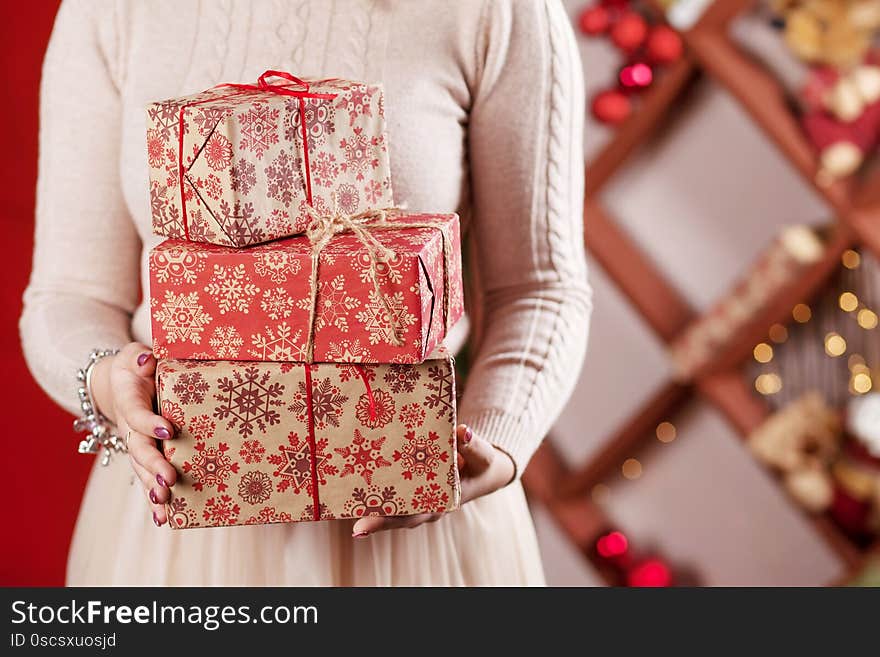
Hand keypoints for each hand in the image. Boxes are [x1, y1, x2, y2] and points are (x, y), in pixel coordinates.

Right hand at [91, 342, 176, 525]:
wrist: (121, 384)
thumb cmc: (137, 367)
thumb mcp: (135, 355)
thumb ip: (140, 358)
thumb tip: (148, 360)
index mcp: (129, 400)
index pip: (137, 413)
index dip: (149, 421)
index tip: (168, 428)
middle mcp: (129, 427)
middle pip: (139, 449)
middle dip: (153, 465)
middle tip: (169, 479)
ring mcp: (136, 445)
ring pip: (141, 470)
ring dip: (151, 487)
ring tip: (164, 502)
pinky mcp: (144, 457)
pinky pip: (147, 479)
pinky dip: (153, 500)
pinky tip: (163, 519)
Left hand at [351, 424, 514, 537]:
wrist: (482, 466)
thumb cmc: (481, 460)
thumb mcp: (481, 453)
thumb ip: (472, 444)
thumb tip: (463, 431)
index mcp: (445, 500)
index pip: (415, 515)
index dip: (392, 520)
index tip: (367, 527)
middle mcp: (428, 504)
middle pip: (399, 517)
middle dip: (376, 521)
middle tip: (355, 528)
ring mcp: (419, 497)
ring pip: (393, 506)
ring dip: (372, 506)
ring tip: (347, 503)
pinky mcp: (412, 487)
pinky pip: (393, 491)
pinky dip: (376, 489)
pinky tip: (355, 482)